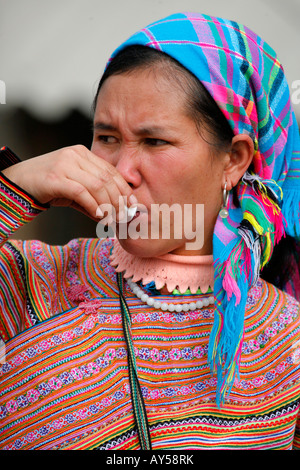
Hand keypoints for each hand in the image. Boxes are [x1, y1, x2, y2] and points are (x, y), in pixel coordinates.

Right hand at [2, 145, 133, 219]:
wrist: (18, 182)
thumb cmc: (47, 186)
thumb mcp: (73, 189)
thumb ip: (92, 198)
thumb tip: (111, 214)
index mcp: (82, 153)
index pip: (110, 171)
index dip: (124, 189)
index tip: (133, 205)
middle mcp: (75, 155)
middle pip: (107, 178)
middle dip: (119, 199)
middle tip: (124, 216)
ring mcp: (64, 164)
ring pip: (97, 185)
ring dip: (108, 205)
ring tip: (113, 218)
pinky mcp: (55, 177)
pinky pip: (81, 192)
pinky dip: (93, 205)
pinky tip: (99, 215)